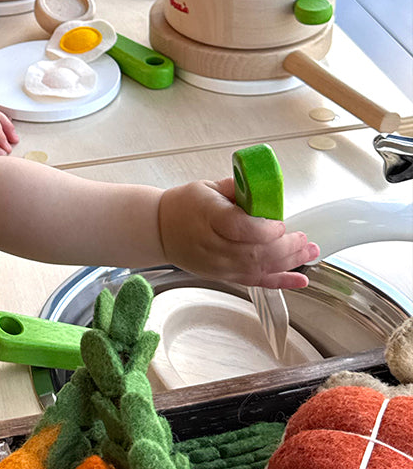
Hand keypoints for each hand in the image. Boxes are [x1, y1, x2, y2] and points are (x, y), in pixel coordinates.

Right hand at [158, 178, 319, 289]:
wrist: (159, 230)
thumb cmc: (182, 207)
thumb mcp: (208, 187)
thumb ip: (239, 189)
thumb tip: (266, 191)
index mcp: (208, 216)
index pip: (239, 227)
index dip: (265, 228)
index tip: (280, 222)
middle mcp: (212, 244)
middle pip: (254, 252)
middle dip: (286, 247)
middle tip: (303, 238)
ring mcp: (217, 264)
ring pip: (259, 268)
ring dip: (290, 261)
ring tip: (310, 252)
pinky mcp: (223, 275)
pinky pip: (255, 281)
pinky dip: (280, 282)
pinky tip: (300, 279)